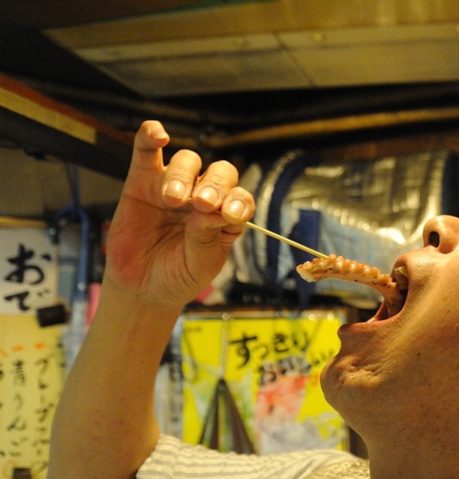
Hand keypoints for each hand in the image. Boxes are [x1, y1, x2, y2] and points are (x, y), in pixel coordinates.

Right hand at [105, 120, 254, 308]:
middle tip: (202, 203)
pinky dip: (151, 135)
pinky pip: (146, 151)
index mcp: (225, 217)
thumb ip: (207, 237)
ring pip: (188, 161)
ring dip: (183, 175)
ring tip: (173, 199)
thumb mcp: (200, 264)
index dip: (238, 201)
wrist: (140, 287)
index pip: (241, 198)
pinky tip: (158, 134)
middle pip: (219, 173)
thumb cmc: (177, 276)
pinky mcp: (142, 181)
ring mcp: (173, 186)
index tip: (229, 214)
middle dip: (215, 185)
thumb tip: (209, 210)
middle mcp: (203, 197)